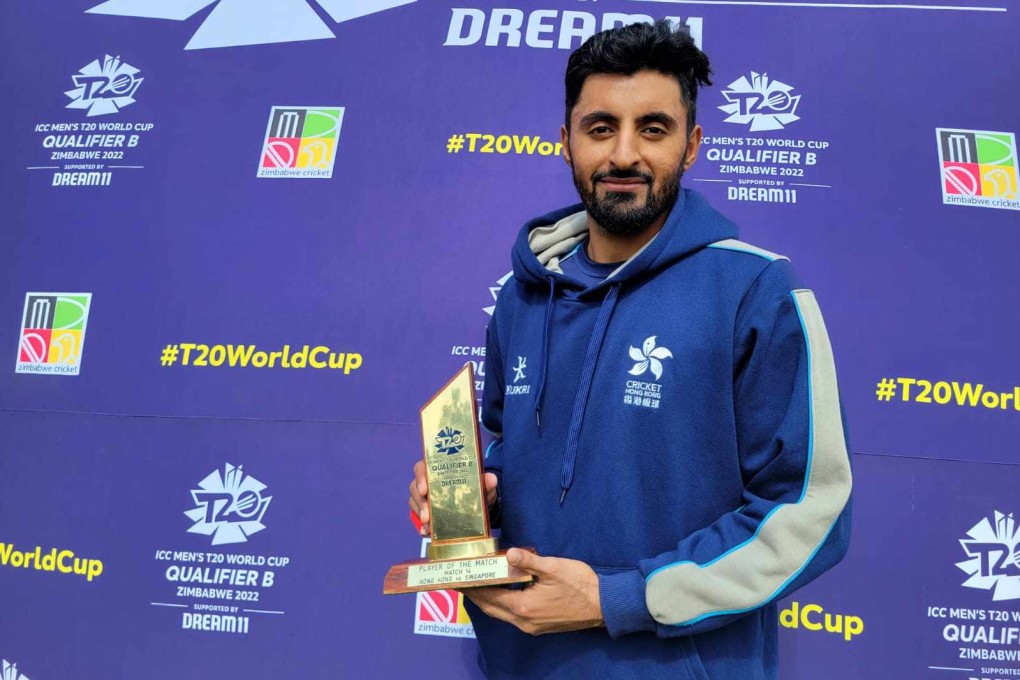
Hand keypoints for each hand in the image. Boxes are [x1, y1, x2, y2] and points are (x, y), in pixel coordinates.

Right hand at [408, 460, 497, 536]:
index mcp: (437, 470)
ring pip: (415, 503)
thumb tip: (491, 479)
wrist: (477, 506)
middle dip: (419, 502)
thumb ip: (486, 481)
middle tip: (426, 515)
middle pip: (415, 488)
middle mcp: (428, 482)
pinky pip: (419, 518)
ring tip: (429, 526)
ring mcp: (424, 497)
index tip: (424, 490)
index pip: (421, 468)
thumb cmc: (475, 490)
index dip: (420, 477)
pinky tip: (427, 532)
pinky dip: (423, 526)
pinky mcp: (426, 512)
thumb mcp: (482, 485)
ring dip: (420, 514)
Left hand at [462, 548, 603, 634]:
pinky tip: (501, 591)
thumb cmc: (579, 584)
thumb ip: (528, 561)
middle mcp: (523, 620)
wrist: (603, 605)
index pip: (489, 596)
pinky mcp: (538, 626)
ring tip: (476, 583)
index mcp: (523, 606)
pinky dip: (500, 603)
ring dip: (487, 599)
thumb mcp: (553, 567)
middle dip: (474, 594)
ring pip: (500, 613)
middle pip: (490, 608)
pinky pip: (511, 615)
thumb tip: (508, 553)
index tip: (458, 577)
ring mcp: (531, 626)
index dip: (472, 586)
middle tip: (461, 579)